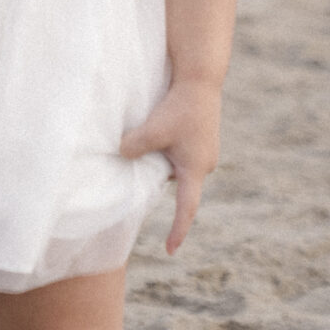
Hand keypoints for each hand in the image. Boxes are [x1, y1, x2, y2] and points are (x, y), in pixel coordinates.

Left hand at [120, 76, 222, 252]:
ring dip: (164, 160)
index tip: (170, 250)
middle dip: (159, 179)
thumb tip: (122, 155)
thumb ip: (134, 148)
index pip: (186, 209)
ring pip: (178, 167)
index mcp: (195, 168)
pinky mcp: (204, 139)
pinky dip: (170, 150)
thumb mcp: (152, 130)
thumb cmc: (179, 106)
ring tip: (153, 142)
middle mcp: (205, 164)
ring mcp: (207, 151)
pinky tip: (164, 132)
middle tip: (141, 168)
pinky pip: (183, 154)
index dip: (177, 230)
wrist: (201, 79)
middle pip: (177, 184)